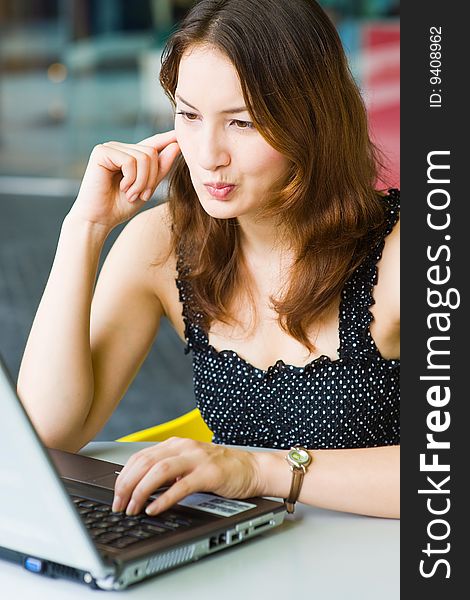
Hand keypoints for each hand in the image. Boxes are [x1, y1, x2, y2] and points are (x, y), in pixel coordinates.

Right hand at [68, 130, 180, 230]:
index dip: (166, 139)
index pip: (152, 144)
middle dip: (151, 178)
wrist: (99, 220)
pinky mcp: (101, 152)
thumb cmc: (120, 206)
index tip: (179, 134)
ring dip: (142, 182)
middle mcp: (120, 148)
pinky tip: (123, 189)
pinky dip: (132, 179)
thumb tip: (176, 146)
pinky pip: (130, 161)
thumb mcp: (147, 187)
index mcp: (130, 155)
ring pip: (143, 157)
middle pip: (151, 152)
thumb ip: (160, 168)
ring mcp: (110, 148)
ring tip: (131, 195)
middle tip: (142, 196)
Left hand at [112, 437, 262, 515]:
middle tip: (119, 505)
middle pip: (145, 462)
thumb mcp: (188, 465)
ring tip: (133, 509)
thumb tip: (137, 488)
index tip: (116, 496)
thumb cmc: (220, 469)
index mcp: (176, 444)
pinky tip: (154, 510)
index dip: (123, 476)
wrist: (251, 468)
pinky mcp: (209, 474)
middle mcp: (184, 447)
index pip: (139, 456)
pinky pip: (181, 486)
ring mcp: (197, 459)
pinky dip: (164, 500)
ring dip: (141, 492)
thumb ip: (166, 472)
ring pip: (159, 471)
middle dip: (126, 485)